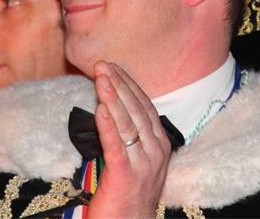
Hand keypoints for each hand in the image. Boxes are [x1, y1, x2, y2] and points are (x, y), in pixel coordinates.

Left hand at [88, 62, 170, 218]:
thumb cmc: (129, 195)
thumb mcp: (135, 161)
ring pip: (126, 123)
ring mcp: (143, 164)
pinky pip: (116, 145)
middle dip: (118, 84)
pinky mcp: (125, 176)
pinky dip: (107, 125)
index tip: (113, 67)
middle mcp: (156, 152)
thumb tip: (111, 108)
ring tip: (99, 77)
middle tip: (102, 64)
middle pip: (135, 110)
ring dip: (111, 97)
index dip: (128, 84)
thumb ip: (130, 137)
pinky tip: (100, 108)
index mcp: (160, 145)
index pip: (144, 106)